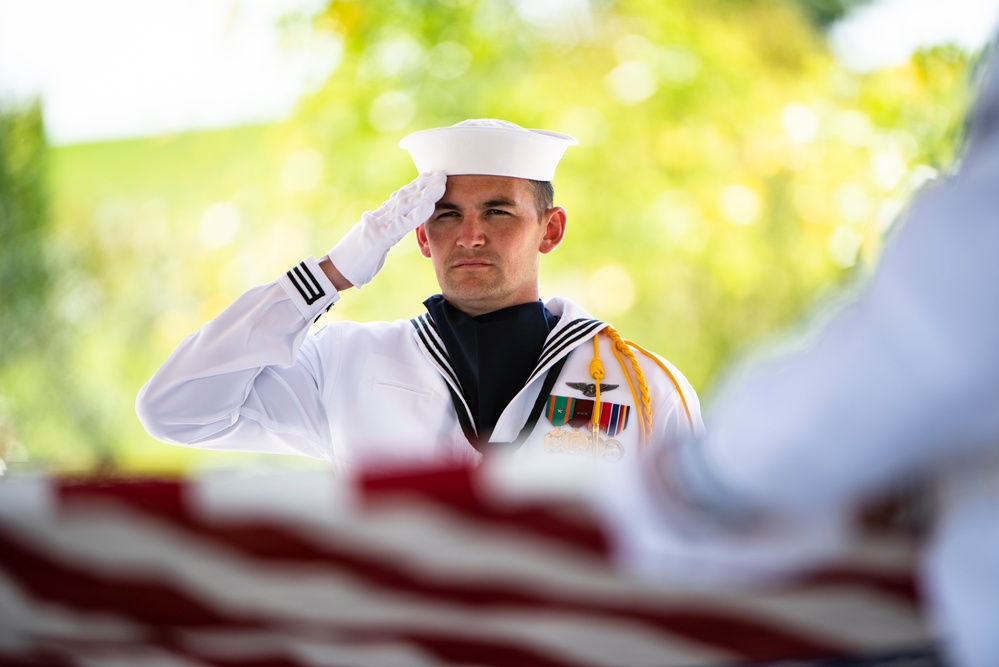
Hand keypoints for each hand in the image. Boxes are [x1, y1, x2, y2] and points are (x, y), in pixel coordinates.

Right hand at [326, 171, 446, 287]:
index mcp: (378, 219)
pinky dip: (416, 215)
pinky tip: (429, 206)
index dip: (415, 187)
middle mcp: (378, 218)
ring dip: (424, 194)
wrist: (335, 272)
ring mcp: (377, 225)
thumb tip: (394, 232)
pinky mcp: (378, 237)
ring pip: (404, 206)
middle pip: (404, 198)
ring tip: (440, 184)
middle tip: (441, 174)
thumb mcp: (375, 245)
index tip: (430, 177)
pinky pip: (400, 225)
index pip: (399, 200)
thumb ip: (386, 235)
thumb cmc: (355, 261)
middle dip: (423, 185)